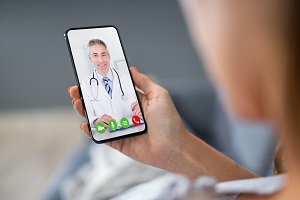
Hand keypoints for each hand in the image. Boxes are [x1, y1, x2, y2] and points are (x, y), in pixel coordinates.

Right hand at [69, 67, 187, 169]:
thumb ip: (144, 82)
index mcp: (134, 102)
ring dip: (85, 111)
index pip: (113, 91)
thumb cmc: (169, 121)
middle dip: (87, 97)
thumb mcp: (159, 95)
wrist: (173, 147)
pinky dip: (91, 131)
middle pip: (101, 104)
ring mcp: (120, 128)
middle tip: (75, 90)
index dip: (100, 84)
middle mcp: (125, 114)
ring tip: (76, 103)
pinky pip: (102, 136)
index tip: (88, 77)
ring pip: (98, 119)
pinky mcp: (118, 142)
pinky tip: (84, 124)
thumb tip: (131, 69)